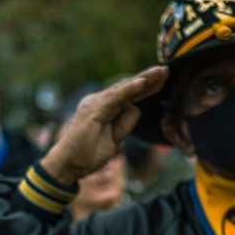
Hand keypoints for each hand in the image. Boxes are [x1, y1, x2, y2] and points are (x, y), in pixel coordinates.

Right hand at [41, 66, 167, 184]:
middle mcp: (98, 102)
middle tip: (166, 70)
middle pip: (127, 88)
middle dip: (148, 79)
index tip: (163, 79)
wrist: (67, 165)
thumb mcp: (115, 140)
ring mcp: (94, 104)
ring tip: (159, 73)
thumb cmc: (88, 155)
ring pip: (122, 89)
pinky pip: (114, 98)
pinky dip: (128, 90)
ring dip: (142, 80)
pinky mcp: (92, 111)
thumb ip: (124, 124)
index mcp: (104, 108)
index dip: (146, 87)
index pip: (129, 95)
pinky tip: (142, 83)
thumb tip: (135, 108)